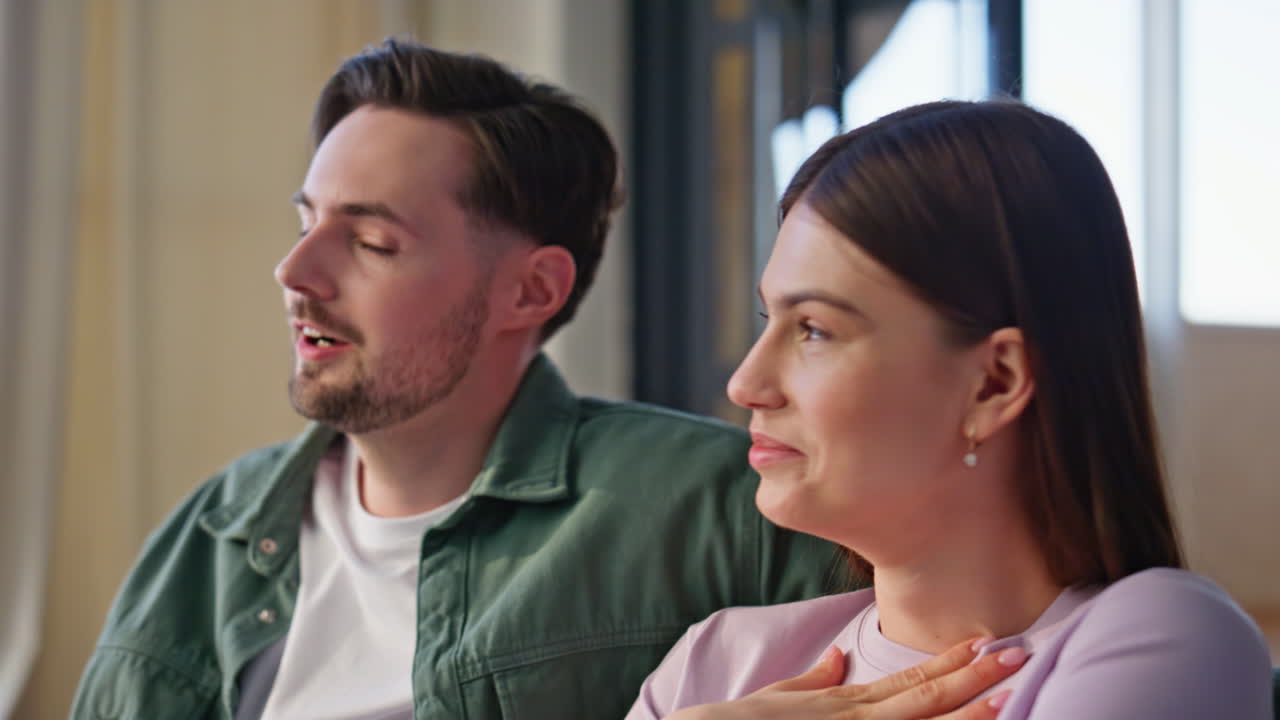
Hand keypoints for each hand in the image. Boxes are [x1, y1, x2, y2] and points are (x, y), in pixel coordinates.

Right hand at [668, 637, 1024, 719]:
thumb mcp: (776, 698)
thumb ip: (813, 680)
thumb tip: (840, 655)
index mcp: (842, 705)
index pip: (908, 681)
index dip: (950, 663)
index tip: (985, 644)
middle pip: (924, 699)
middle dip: (974, 679)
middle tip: (1018, 655)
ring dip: (964, 716)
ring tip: (1006, 697)